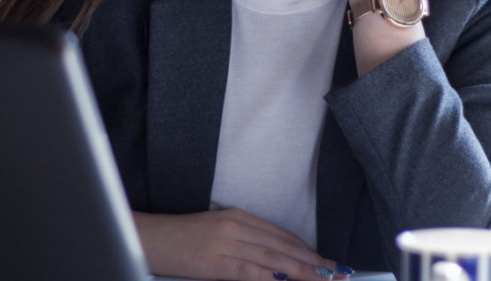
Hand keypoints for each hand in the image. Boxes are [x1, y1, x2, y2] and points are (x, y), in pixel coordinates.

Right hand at [133, 208, 339, 280]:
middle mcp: (236, 226)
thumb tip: (275, 261)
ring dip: (303, 271)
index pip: (282, 235)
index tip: (327, 262)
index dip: (308, 250)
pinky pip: (251, 272)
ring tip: (325, 279)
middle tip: (338, 272)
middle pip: (283, 246)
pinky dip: (272, 278)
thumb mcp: (217, 231)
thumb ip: (246, 242)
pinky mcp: (215, 262)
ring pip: (273, 259)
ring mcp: (226, 243)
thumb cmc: (183, 238)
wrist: (152, 238)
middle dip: (313, 261)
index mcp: (239, 216)